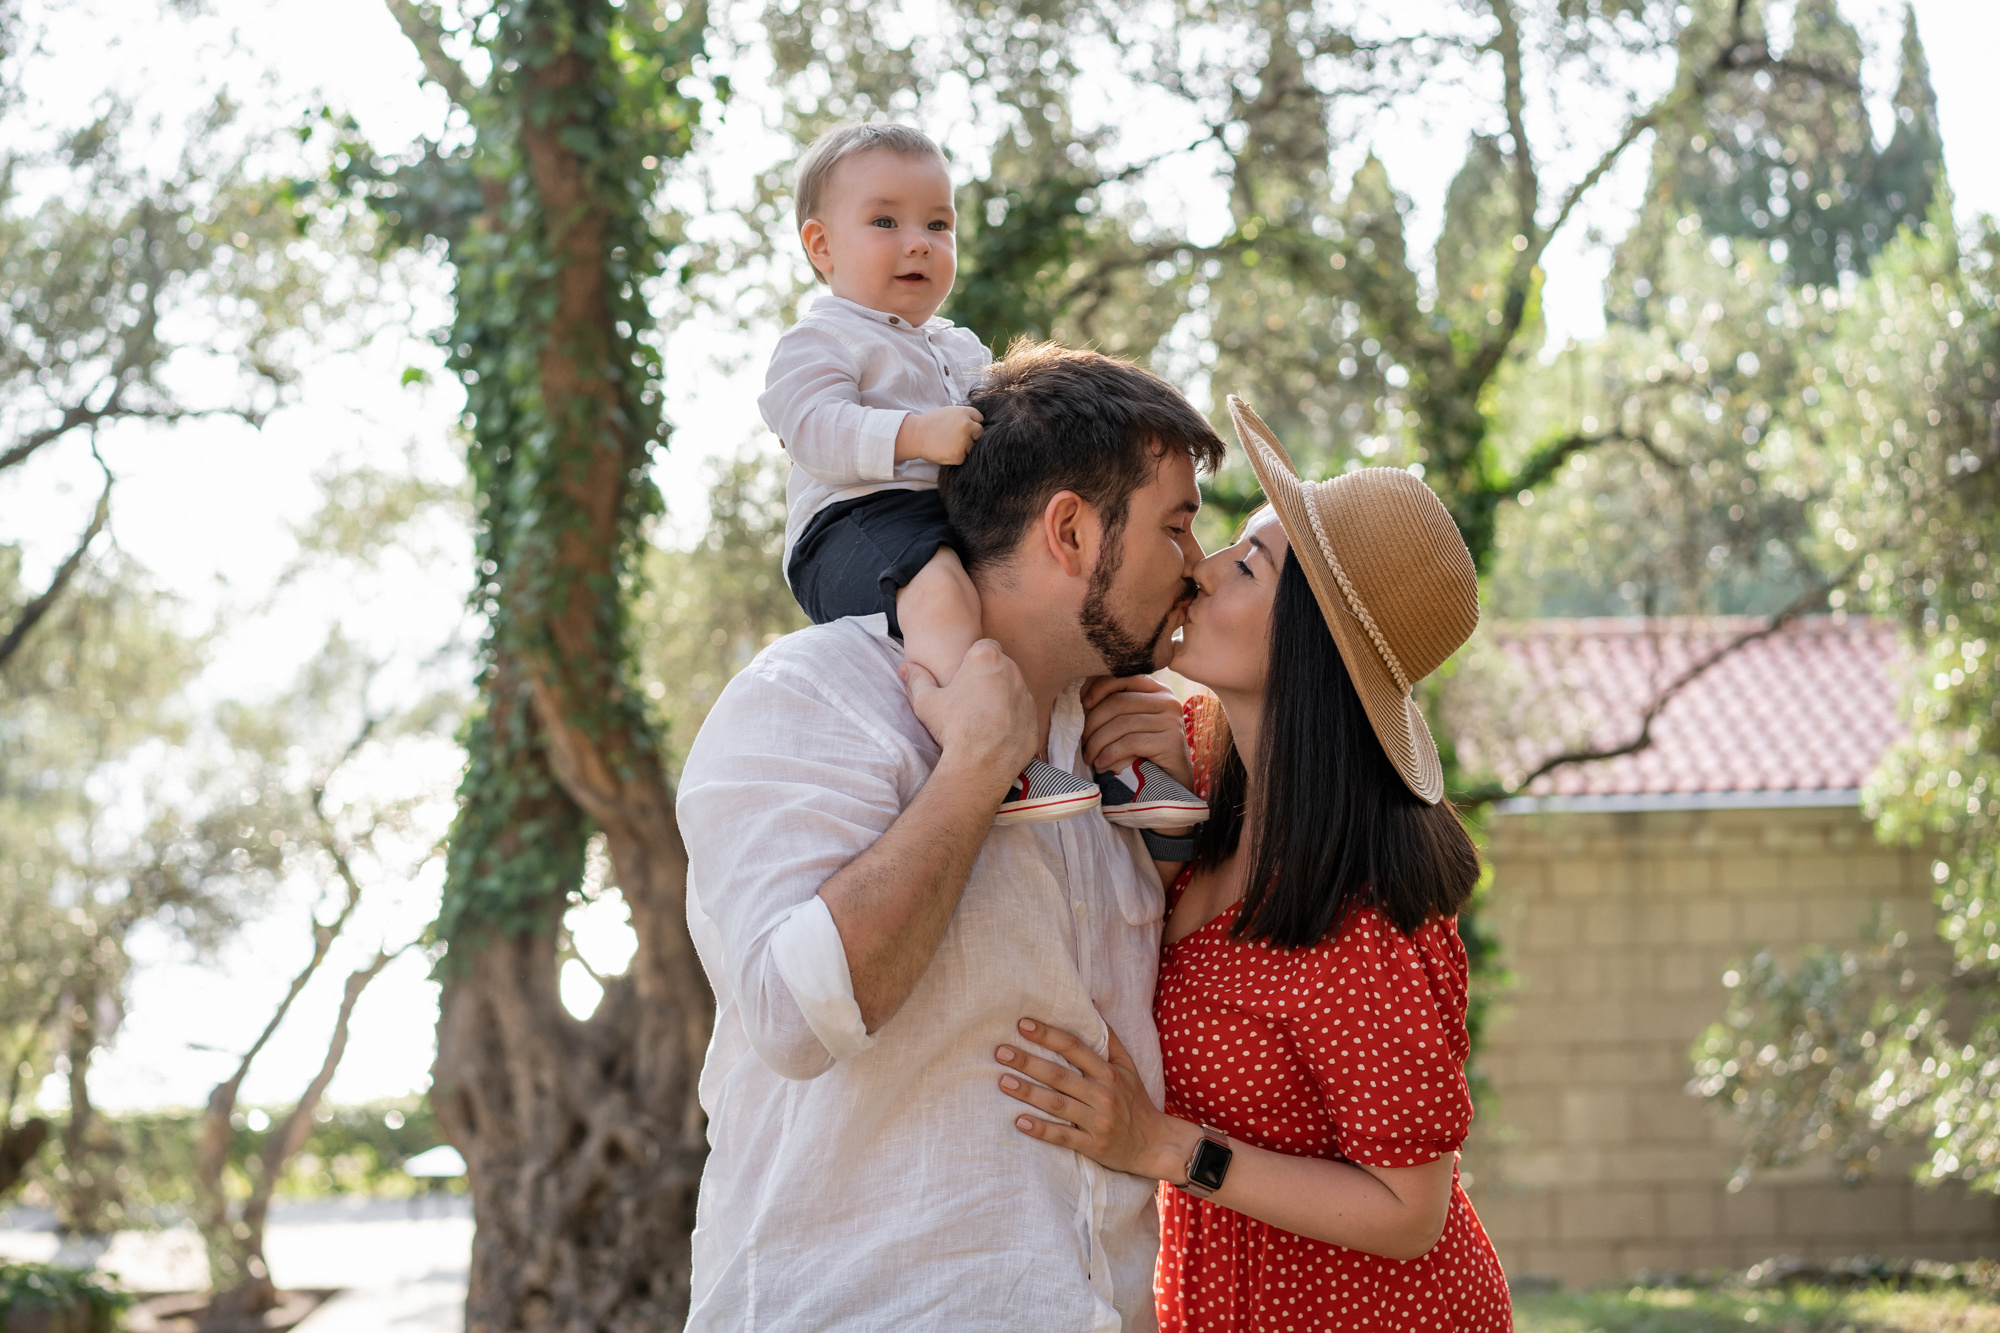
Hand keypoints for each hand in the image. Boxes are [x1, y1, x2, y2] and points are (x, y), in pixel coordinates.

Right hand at [895, 406, 983, 465]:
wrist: (915, 435)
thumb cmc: (932, 424)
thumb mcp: (949, 412)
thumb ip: (965, 416)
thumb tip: (980, 424)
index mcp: (964, 412)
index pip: (979, 419)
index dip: (971, 424)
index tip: (962, 428)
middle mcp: (967, 425)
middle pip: (979, 433)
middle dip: (971, 436)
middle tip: (955, 437)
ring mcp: (964, 441)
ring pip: (972, 447)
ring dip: (964, 447)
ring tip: (948, 444)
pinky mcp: (959, 455)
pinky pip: (964, 457)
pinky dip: (956, 456)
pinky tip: (945, 450)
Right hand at [903, 639, 1037, 787]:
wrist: (980, 764)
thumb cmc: (952, 727)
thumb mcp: (925, 702)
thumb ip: (917, 679)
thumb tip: (906, 668)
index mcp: (986, 658)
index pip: (984, 645)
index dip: (973, 659)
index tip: (963, 675)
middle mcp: (1012, 671)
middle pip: (1001, 665)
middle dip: (988, 676)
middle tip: (970, 696)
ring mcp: (1026, 694)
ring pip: (1013, 688)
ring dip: (1002, 696)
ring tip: (982, 716)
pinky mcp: (1034, 718)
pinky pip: (1022, 712)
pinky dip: (1012, 717)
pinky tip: (995, 731)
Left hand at [996, 1017, 1196, 1182]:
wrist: (1154, 1144)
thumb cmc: (1135, 1101)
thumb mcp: (1128, 1067)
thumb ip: (1109, 1038)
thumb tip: (1092, 1005)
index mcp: (1109, 1072)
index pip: (1074, 1048)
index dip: (1048, 1035)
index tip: (1022, 1025)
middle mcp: (1103, 1094)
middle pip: (1060, 1075)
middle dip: (1028, 1062)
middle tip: (1001, 1052)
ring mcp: (1097, 1121)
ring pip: (1057, 1105)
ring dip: (1028, 1092)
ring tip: (1003, 1081)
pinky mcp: (1093, 1145)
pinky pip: (1063, 1137)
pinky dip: (1041, 1129)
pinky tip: (1020, 1121)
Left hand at [1080, 674, 1193, 789]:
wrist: (1172, 783)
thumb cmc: (1145, 753)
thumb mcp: (1131, 725)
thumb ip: (1115, 709)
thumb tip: (1084, 699)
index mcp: (1157, 691)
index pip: (1125, 677)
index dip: (1100, 687)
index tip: (1084, 704)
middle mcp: (1168, 701)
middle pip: (1118, 702)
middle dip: (1093, 723)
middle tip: (1082, 742)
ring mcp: (1171, 721)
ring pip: (1121, 724)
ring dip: (1097, 742)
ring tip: (1088, 757)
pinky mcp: (1170, 742)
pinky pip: (1129, 743)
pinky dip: (1109, 754)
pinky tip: (1101, 764)